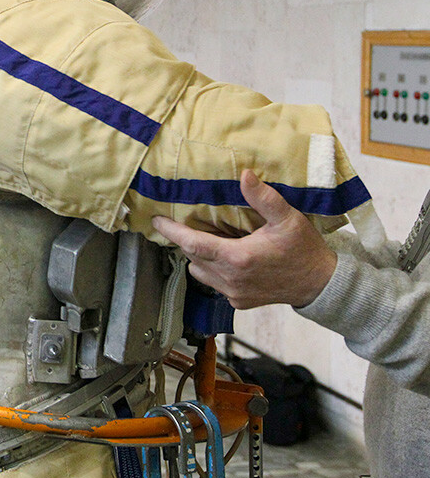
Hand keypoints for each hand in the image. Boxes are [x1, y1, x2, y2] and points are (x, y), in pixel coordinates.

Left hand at [151, 169, 337, 308]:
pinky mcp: (239, 302)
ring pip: (200, 272)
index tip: (156, 220)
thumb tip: (245, 175)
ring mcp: (234, 293)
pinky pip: (214, 284)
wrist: (321, 285)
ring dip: (200, 256)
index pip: (192, 244)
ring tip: (212, 239)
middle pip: (193, 256)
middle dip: (187, 239)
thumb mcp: (287, 219)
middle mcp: (231, 279)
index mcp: (238, 258)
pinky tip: (227, 257)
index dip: (172, 231)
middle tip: (190, 222)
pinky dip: (213, 270)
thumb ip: (263, 198)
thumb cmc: (304, 250)